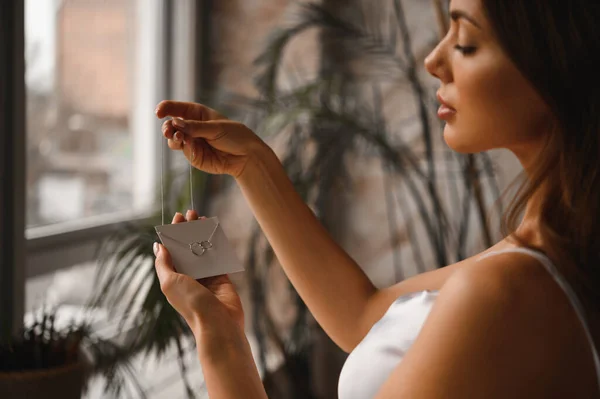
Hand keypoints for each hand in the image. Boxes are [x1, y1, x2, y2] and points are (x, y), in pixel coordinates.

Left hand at [153, 210, 244, 339]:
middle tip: (191, 213)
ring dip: (203, 234)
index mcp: (173, 279)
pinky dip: (218, 244)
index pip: (171, 252)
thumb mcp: (170, 283)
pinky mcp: (222, 278)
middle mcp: (189, 277)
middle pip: (188, 248)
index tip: (177, 219)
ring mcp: (206, 277)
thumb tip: (158, 247)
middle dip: (188, 231)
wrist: (218, 324)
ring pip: (203, 250)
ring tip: (203, 218)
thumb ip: (164, 264)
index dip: (173, 235)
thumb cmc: (191, 305)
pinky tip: (217, 232)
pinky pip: (218, 257)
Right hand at [155, 100, 268, 177]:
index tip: (159, 112)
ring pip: (173, 138)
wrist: (245, 156)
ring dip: (172, 137)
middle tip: (169, 130)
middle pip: (171, 124)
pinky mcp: (193, 155)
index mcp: (197, 113)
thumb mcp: (216, 128)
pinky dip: (183, 146)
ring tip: (178, 137)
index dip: (166, 108)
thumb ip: (196, 127)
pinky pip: (183, 149)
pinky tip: (188, 144)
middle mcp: (191, 126)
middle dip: (167, 127)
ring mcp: (191, 141)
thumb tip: (175, 123)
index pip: (177, 108)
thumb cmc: (234, 136)